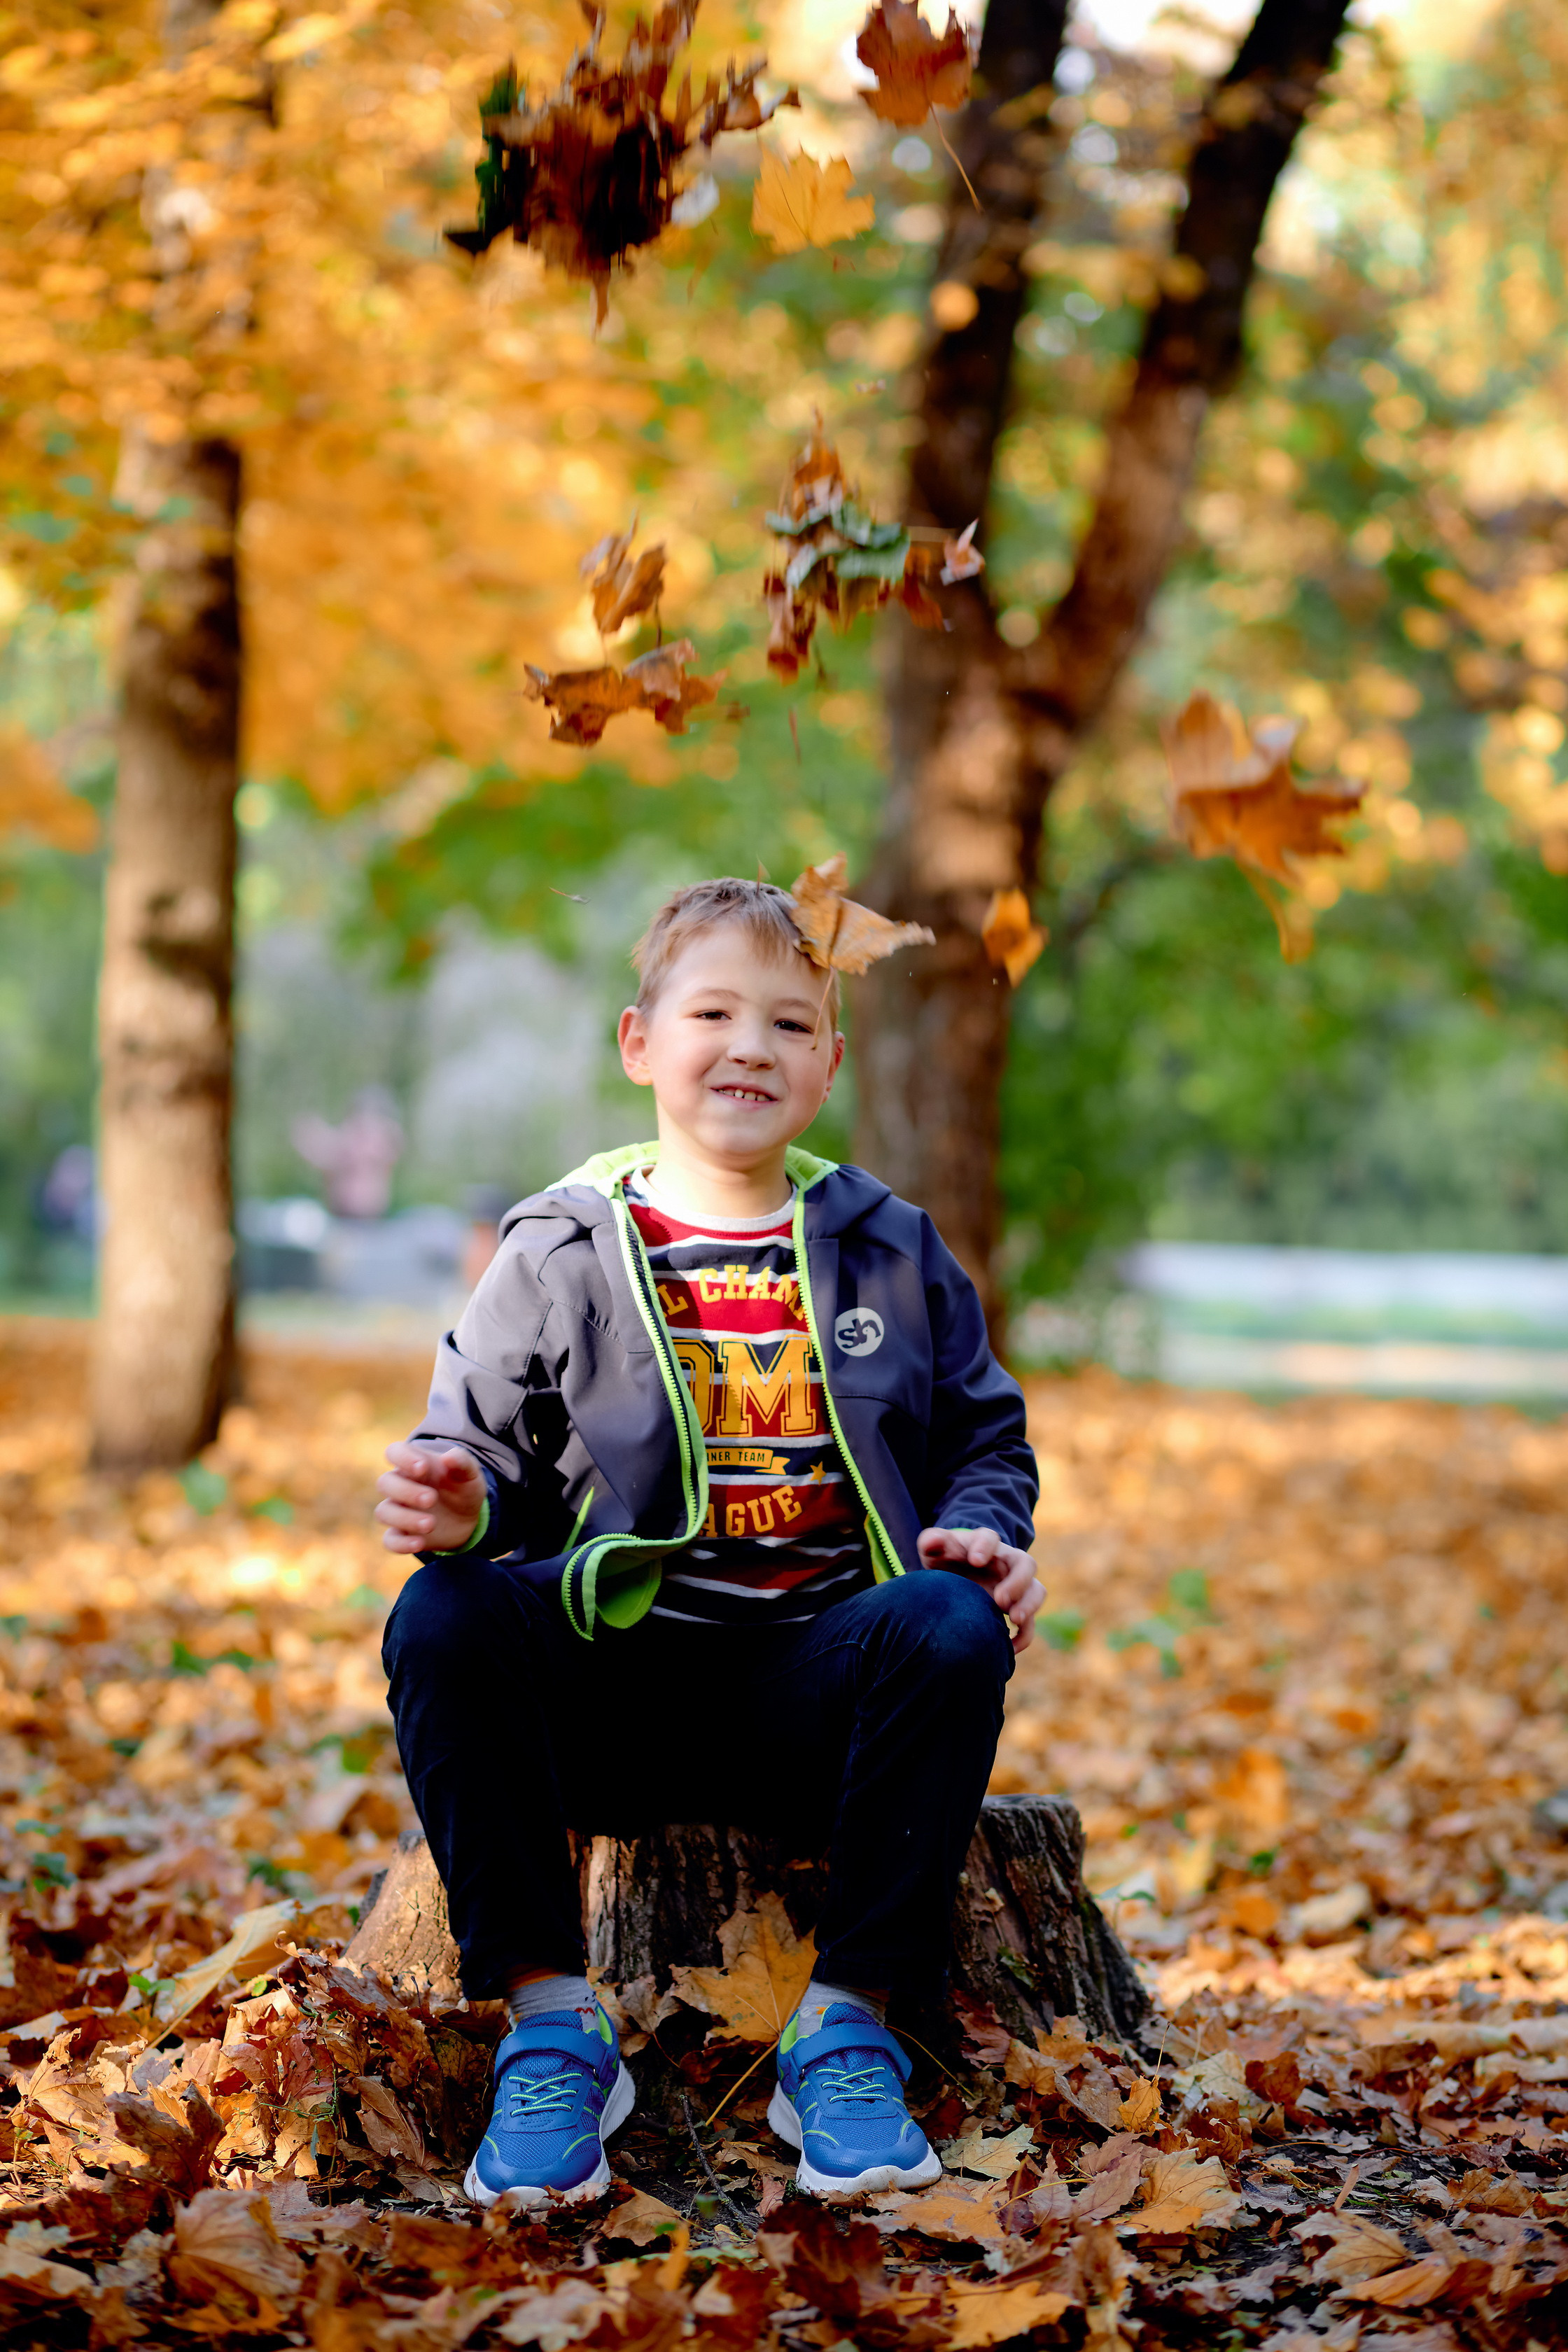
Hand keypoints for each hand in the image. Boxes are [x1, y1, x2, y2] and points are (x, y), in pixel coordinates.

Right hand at [375, 1442, 485, 1554]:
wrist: (467, 1518)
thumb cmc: (463, 1488)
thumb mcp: (470, 1474)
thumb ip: (462, 1462)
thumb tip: (449, 1457)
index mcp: (415, 1464)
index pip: (395, 1452)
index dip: (403, 1458)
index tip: (422, 1468)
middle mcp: (401, 1486)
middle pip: (385, 1483)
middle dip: (406, 1491)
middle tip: (432, 1499)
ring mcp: (399, 1510)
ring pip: (384, 1512)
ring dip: (405, 1518)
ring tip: (430, 1524)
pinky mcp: (402, 1534)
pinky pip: (389, 1540)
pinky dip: (401, 1544)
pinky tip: (419, 1543)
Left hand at [918, 1526, 1045, 1655]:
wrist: (956, 1576)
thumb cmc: (947, 1559)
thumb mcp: (935, 1549)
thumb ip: (931, 1542)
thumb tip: (932, 1541)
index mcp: (985, 1544)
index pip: (990, 1538)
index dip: (985, 1547)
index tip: (975, 1561)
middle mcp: (1006, 1562)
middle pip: (1026, 1564)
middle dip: (1017, 1581)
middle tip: (1000, 1599)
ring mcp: (1016, 1585)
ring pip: (1036, 1590)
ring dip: (1029, 1605)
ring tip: (1015, 1619)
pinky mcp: (1016, 1608)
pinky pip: (1030, 1623)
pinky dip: (1025, 1635)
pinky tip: (1010, 1648)